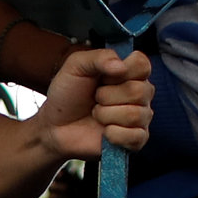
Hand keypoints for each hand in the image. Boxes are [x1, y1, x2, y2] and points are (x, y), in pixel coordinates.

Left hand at [30, 46, 152, 163]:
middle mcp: (139, 93)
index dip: (123, 70)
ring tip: (96, 115)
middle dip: (107, 96)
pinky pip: (136, 137)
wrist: (55, 126)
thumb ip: (99, 57)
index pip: (143, 64)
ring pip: (136, 115)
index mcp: (129, 72)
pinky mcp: (135, 140)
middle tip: (95, 99)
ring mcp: (139, 117)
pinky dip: (114, 135)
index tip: (103, 77)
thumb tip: (121, 66)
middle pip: (139, 91)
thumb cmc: (67, 94)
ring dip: (106, 115)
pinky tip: (104, 133)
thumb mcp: (76, 66)